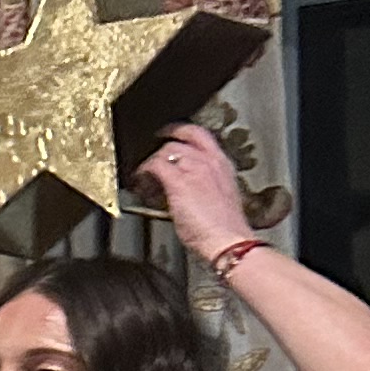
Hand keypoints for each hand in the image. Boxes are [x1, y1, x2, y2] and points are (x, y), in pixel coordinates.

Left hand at [132, 123, 259, 263]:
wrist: (229, 240)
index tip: (169, 133)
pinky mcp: (179, 182)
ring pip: (165, 152)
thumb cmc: (225, 227)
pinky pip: (155, 166)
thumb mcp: (221, 196)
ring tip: (144, 175)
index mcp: (222, 163)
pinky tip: (140, 179)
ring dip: (151, 162)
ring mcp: (194, 170)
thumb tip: (189, 187)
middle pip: (178, 142)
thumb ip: (206, 184)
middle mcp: (209, 161)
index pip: (200, 134)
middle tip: (149, 157)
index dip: (180, 130)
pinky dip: (144, 171)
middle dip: (160, 150)